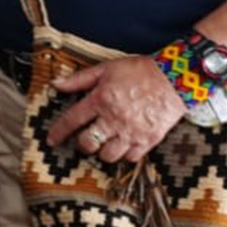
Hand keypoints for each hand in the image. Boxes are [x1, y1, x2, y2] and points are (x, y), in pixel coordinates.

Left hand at [45, 57, 185, 163]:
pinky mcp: (149, 140)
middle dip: (82, 144)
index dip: (59, 132)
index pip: (72, 120)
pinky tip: (124, 145)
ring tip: (105, 143)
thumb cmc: (140, 71)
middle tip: (85, 140)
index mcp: (100, 100)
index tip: (52, 140)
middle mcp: (114, 119)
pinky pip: (131, 158)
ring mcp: (132, 132)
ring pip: (108, 155)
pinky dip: (125, 155)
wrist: (175, 78)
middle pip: (88, 143)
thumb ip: (79, 79)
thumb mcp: (105, 69)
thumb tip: (55, 84)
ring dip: (103, 152)